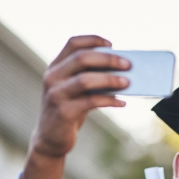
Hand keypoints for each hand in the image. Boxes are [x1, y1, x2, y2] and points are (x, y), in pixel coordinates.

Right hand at [20, 36, 129, 178]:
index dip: (93, 40)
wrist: (51, 139)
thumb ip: (90, 78)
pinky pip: (90, 101)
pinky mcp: (63, 112)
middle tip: (128, 64)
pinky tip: (122, 103)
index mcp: (55, 67)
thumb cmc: (69, 111)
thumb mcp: (75, 91)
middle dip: (108, 59)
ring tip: (128, 82)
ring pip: (85, 79)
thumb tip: (122, 71)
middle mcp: (52, 77)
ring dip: (110, 79)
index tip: (112, 44)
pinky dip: (109, 100)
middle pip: (82, 58)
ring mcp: (55, 94)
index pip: (73, 43)